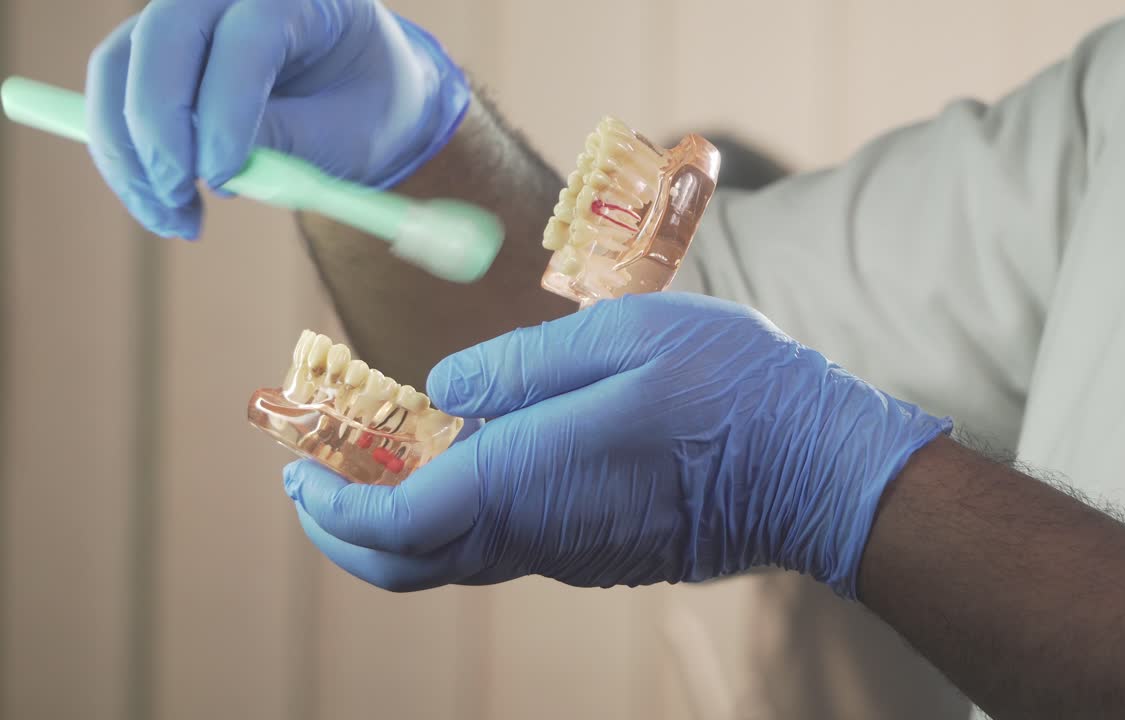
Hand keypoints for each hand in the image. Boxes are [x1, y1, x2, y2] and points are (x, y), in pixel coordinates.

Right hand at [85, 0, 468, 238]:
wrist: (366, 94)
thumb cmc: (366, 109)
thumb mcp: (348, 134)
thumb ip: (286, 140)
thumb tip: (210, 167)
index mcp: (299, 0)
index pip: (247, 38)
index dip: (225, 107)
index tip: (220, 176)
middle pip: (164, 37)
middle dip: (159, 126)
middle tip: (178, 196)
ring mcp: (184, 16)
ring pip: (120, 65)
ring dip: (130, 150)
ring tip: (172, 218)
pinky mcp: (154, 50)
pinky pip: (115, 92)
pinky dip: (126, 154)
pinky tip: (161, 203)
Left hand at [284, 293, 950, 595]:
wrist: (815, 466)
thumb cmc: (726, 386)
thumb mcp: (619, 337)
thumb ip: (518, 368)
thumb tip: (439, 394)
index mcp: (528, 478)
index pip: (394, 521)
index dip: (331, 503)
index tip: (294, 468)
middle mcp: (538, 532)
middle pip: (411, 561)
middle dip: (346, 527)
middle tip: (315, 477)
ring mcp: (571, 552)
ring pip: (455, 555)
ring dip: (400, 517)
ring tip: (382, 453)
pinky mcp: (599, 552)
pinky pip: (505, 544)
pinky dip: (458, 513)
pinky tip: (469, 456)